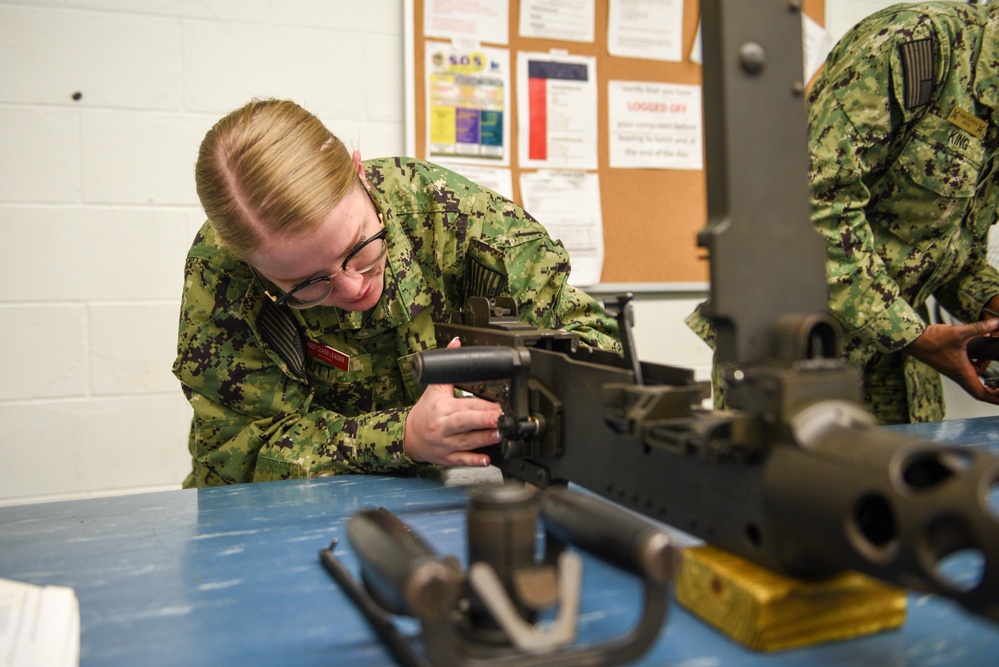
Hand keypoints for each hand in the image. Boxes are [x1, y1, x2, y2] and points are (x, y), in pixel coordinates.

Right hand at [403, 337, 501, 466]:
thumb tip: (457, 342)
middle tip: (503, 419)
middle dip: (485, 421)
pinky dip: (474, 461)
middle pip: (466, 423)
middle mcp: (443, 426)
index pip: (466, 405)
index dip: (484, 405)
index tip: (500, 405)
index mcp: (442, 408)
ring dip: (485, 440)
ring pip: (467, 443)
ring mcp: (445, 444)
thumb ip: (448, 365)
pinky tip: (487, 460)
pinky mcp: (447, 458)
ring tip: (501, 435)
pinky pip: (461, 460)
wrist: (408, 436)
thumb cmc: (425, 412)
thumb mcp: (434, 387)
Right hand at [904, 318, 998, 403]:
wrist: (914, 339)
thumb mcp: (959, 333)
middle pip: (980, 387)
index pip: (981, 394)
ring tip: (990, 352)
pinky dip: (978, 358)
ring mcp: (955, 368)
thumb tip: (996, 323)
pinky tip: (980, 344)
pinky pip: (969, 364)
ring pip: (975, 373)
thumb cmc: (931, 341)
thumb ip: (980, 328)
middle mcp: (959, 373)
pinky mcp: (951, 361)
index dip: (995, 398)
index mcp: (962, 373)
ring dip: (985, 364)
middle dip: (993, 389)